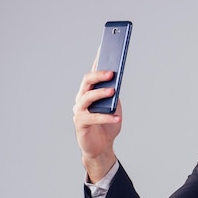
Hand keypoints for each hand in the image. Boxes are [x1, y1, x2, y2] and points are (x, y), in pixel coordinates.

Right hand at [73, 66, 121, 181]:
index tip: (104, 49)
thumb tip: (116, 84)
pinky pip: (94, 118)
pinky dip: (107, 117)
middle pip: (87, 82)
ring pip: (87, 97)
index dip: (97, 61)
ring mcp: (79, 111)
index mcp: (89, 92)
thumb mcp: (114, 108)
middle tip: (111, 72)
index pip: (93, 74)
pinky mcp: (81, 124)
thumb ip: (114, 96)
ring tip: (113, 91)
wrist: (101, 147)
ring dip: (100, 93)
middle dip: (99, 75)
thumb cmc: (107, 126)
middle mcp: (81, 99)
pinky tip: (117, 117)